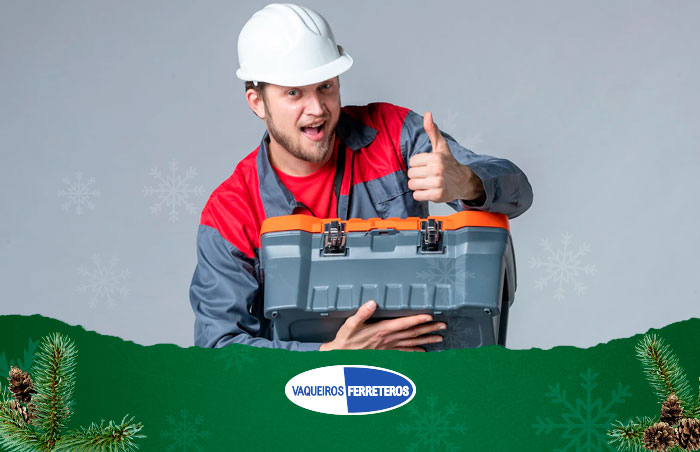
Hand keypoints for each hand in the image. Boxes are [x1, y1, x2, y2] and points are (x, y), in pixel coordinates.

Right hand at [319, 300, 445, 350]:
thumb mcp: (350, 324)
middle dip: (429, 329)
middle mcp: (388, 339)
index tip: (430, 316)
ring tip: (440, 337)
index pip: (403, 324)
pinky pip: (405, 352)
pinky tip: (424, 351)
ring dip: (427, 339)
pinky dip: (415, 351)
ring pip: (412, 343)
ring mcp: (388, 347)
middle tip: (443, 326)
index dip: (417, 319)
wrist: (340, 357)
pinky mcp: (386, 353)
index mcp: (381, 330)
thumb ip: (362, 313)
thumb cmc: (345, 340)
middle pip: (413, 333)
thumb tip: (372, 302)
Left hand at [407, 111, 484, 202]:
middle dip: (417, 175)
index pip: (412, 162)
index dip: (417, 164)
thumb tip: (427, 113)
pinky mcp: (437, 196)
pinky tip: (429, 190)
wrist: (463, 182)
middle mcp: (437, 170)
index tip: (427, 165)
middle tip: (428, 175)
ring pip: (412, 185)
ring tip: (428, 183)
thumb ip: (432, 131)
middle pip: (410, 174)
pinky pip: (417, 195)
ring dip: (418, 185)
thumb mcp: (441, 146)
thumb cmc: (448, 163)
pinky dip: (420, 194)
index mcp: (435, 157)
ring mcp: (437, 183)